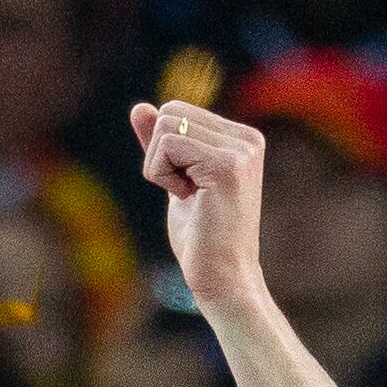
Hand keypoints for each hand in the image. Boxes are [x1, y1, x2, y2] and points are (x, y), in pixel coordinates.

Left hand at [129, 98, 267, 313]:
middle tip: (186, 192)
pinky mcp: (227, 165)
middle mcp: (247, 139)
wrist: (223, 279)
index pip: (177, 110)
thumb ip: (162, 143)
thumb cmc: (201, 237)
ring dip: (160, 167)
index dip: (166, 150)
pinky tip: (188, 200)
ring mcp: (241, 150)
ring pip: (166, 127)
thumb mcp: (176, 180)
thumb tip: (139, 107)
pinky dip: (161, 174)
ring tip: (190, 197)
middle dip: (161, 155)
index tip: (189, 186)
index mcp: (241, 138)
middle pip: (171, 111)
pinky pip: (167, 144)